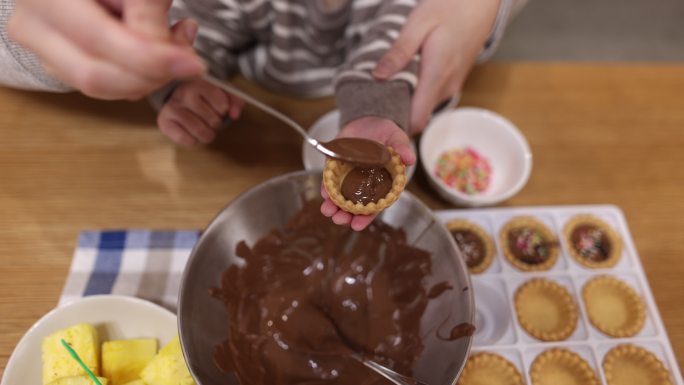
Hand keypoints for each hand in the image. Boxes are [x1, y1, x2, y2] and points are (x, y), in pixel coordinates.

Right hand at [7, 0, 204, 99]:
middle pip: (94, 75)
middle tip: (189, 65)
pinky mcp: (56, 62)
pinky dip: (137, 76)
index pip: (100, 39)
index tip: (192, 63)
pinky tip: (158, 51)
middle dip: (150, 77)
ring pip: (98, 87)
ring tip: (176, 47)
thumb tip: (168, 51)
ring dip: (147, 78)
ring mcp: (40, 47)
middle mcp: (32, 22)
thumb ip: (147, 7)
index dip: (151, 58)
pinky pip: (102, 84)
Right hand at [157, 79, 243, 145]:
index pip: (222, 104)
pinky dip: (193, 140)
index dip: (224, 110)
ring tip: (204, 127)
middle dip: (216, 123)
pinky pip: (187, 140)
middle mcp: (183, 93)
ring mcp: (171, 108)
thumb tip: (235, 115)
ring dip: (207, 134)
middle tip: (210, 119)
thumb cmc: (205, 96)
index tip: (220, 108)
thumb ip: (235, 101)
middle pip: (213, 121)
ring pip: (200, 132)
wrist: (179, 98)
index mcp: (199, 82)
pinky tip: (191, 132)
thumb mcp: (223, 92)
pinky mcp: (164, 123)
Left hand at [320, 116, 414, 230]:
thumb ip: (402, 148)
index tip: (357, 225)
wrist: (368, 120)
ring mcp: (349, 177)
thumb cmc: (386, 133)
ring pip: (339, 197)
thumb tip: (410, 159)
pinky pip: (330, 181)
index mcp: (381, 184)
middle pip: (354, 206)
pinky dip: (326, 188)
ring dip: (332, 206)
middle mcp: (364, 185)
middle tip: (339, 220)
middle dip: (346, 215)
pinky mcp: (336, 168)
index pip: (374, 206)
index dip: (366, 217)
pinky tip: (323, 194)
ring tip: (327, 211)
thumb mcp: (397, 138)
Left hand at [373, 0, 499, 132]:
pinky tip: (402, 79)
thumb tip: (378, 76)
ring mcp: (451, 87)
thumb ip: (400, 51)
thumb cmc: (449, 8)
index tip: (375, 122)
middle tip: (371, 106)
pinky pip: (429, 98)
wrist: (479, 4)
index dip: (396, 126)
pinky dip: (414, 94)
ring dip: (404, 102)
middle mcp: (446, 88)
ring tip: (384, 90)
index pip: (417, 120)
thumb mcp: (419, 23)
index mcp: (437, 76)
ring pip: (423, 108)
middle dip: (395, 115)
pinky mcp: (451, 83)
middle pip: (417, 117)